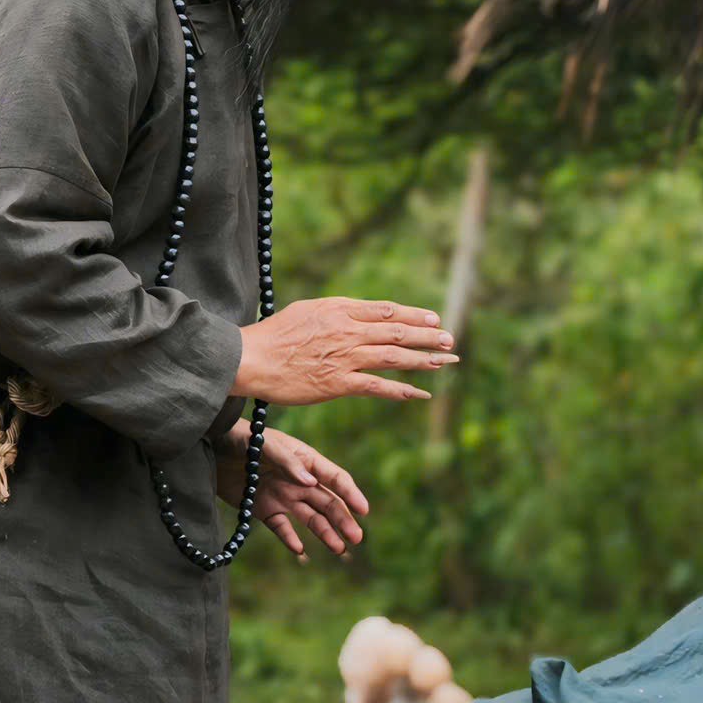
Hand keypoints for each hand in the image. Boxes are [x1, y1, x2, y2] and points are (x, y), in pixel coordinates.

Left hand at [224, 425, 369, 561]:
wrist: (211, 447)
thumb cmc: (241, 437)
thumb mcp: (264, 444)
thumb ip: (288, 461)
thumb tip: (312, 483)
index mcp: (305, 460)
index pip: (334, 478)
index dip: (351, 493)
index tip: (363, 510)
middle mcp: (299, 481)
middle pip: (328, 502)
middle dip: (344, 520)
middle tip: (356, 537)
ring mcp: (283, 496)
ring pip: (311, 518)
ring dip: (326, 533)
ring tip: (339, 549)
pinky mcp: (264, 509)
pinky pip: (282, 528)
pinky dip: (290, 539)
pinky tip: (299, 550)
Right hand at [233, 300, 455, 405]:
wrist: (251, 359)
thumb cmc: (272, 335)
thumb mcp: (307, 311)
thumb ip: (335, 313)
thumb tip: (354, 314)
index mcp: (339, 309)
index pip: (386, 311)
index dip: (414, 315)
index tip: (434, 320)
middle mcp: (348, 330)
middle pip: (398, 332)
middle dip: (428, 336)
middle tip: (451, 340)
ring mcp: (345, 357)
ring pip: (395, 357)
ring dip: (425, 360)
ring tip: (447, 361)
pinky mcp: (339, 383)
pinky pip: (379, 386)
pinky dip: (403, 390)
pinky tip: (421, 393)